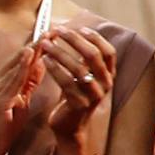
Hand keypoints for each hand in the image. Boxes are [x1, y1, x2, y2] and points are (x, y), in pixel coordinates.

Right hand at [0, 42, 46, 154]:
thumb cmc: (5, 124)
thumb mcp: (21, 99)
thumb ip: (28, 83)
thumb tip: (40, 65)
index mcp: (8, 82)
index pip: (26, 61)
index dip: (40, 47)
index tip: (55, 35)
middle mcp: (1, 81)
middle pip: (21, 59)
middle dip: (37, 43)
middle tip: (53, 29)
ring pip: (16, 65)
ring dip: (31, 50)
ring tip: (44, 37)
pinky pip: (12, 80)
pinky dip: (22, 67)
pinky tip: (30, 56)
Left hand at [40, 24, 116, 152]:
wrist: (70, 126)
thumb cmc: (73, 96)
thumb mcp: (83, 76)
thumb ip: (84, 59)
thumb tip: (77, 32)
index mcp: (109, 75)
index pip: (109, 51)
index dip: (96, 38)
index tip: (79, 27)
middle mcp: (106, 84)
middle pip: (94, 56)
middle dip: (75, 40)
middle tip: (58, 31)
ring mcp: (94, 95)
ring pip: (79, 68)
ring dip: (60, 53)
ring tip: (45, 44)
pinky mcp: (80, 104)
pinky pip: (67, 82)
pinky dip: (55, 69)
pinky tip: (45, 60)